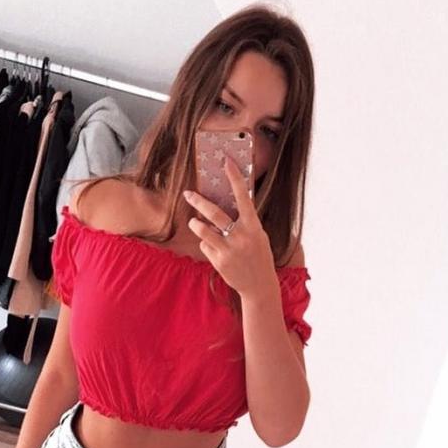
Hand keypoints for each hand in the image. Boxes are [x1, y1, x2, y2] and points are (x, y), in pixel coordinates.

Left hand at [183, 155, 275, 300]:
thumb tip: (228, 204)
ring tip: (195, 222)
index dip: (235, 178)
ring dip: (196, 224)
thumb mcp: (258, 236)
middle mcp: (241, 237)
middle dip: (198, 201)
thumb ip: (245, 222)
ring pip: (202, 230)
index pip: (243, 197)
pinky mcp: (219, 262)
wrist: (259, 286)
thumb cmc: (259, 257)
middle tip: (188, 193)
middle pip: (213, 213)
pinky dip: (207, 245)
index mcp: (253, 227)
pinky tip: (217, 252)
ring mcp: (229, 250)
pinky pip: (205, 246)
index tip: (226, 161)